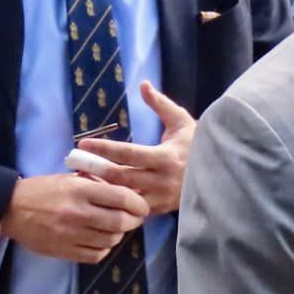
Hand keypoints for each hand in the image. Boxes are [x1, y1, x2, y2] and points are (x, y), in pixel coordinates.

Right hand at [0, 173, 148, 263]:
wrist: (11, 209)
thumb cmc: (43, 190)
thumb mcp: (70, 178)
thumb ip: (97, 184)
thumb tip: (128, 191)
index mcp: (80, 190)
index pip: (122, 198)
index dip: (138, 204)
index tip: (142, 206)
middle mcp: (77, 213)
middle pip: (120, 222)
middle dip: (133, 221)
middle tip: (134, 218)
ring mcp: (71, 235)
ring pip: (111, 240)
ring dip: (118, 234)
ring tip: (115, 228)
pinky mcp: (64, 251)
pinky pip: (96, 254)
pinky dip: (104, 248)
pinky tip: (100, 240)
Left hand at [73, 82, 195, 215]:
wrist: (220, 174)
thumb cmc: (196, 144)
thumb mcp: (181, 121)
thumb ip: (160, 104)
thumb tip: (143, 84)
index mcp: (165, 157)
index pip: (128, 153)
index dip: (104, 148)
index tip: (83, 142)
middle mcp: (161, 180)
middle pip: (121, 177)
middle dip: (95, 169)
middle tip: (73, 162)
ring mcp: (160, 198)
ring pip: (124, 197)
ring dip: (101, 189)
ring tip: (80, 179)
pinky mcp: (159, 210)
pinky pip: (132, 209)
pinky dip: (115, 202)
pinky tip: (99, 195)